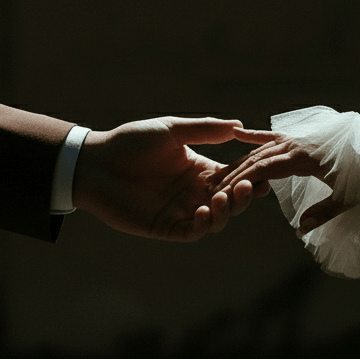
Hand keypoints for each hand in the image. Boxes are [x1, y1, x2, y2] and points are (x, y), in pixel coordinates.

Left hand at [72, 117, 269, 240]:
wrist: (94, 163)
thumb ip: (205, 130)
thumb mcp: (171, 130)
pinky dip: (203, 225)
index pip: (235, 176)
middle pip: (232, 201)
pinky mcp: (165, 227)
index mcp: (200, 170)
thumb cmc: (130, 142)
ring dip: (226, 212)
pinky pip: (192, 232)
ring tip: (224, 198)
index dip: (251, 175)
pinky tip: (203, 212)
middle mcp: (195, 193)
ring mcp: (182, 212)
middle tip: (249, 186)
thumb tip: (239, 126)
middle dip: (244, 196)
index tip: (264, 170)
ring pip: (217, 220)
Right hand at [215, 129, 354, 235]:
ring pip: (260, 150)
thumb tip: (302, 229)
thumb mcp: (351, 196)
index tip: (220, 193)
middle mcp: (295, 145)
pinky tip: (237, 133)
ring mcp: (297, 138)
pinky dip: (255, 135)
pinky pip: (273, 135)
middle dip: (231, 175)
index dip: (239, 182)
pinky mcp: (301, 136)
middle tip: (209, 189)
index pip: (261, 171)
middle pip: (255, 160)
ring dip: (238, 162)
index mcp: (302, 158)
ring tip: (217, 174)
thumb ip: (325, 212)